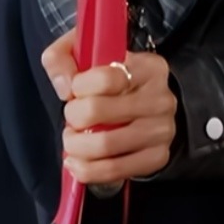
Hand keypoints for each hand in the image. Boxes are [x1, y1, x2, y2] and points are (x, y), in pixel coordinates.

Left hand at [40, 28, 177, 185]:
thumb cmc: (111, 78)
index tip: (76, 90)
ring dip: (76, 146)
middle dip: (72, 117)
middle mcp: (161, 98)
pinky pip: (115, 171)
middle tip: (72, 117)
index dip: (78, 86)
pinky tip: (78, 161)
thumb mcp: (85, 52)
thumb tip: (65, 87)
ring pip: (105, 145)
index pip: (105, 78)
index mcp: (148, 67)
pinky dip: (88, 169)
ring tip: (73, 139)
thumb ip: (61, 58)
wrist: (144, 104)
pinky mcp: (157, 158)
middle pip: (98, 111)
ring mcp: (162, 130)